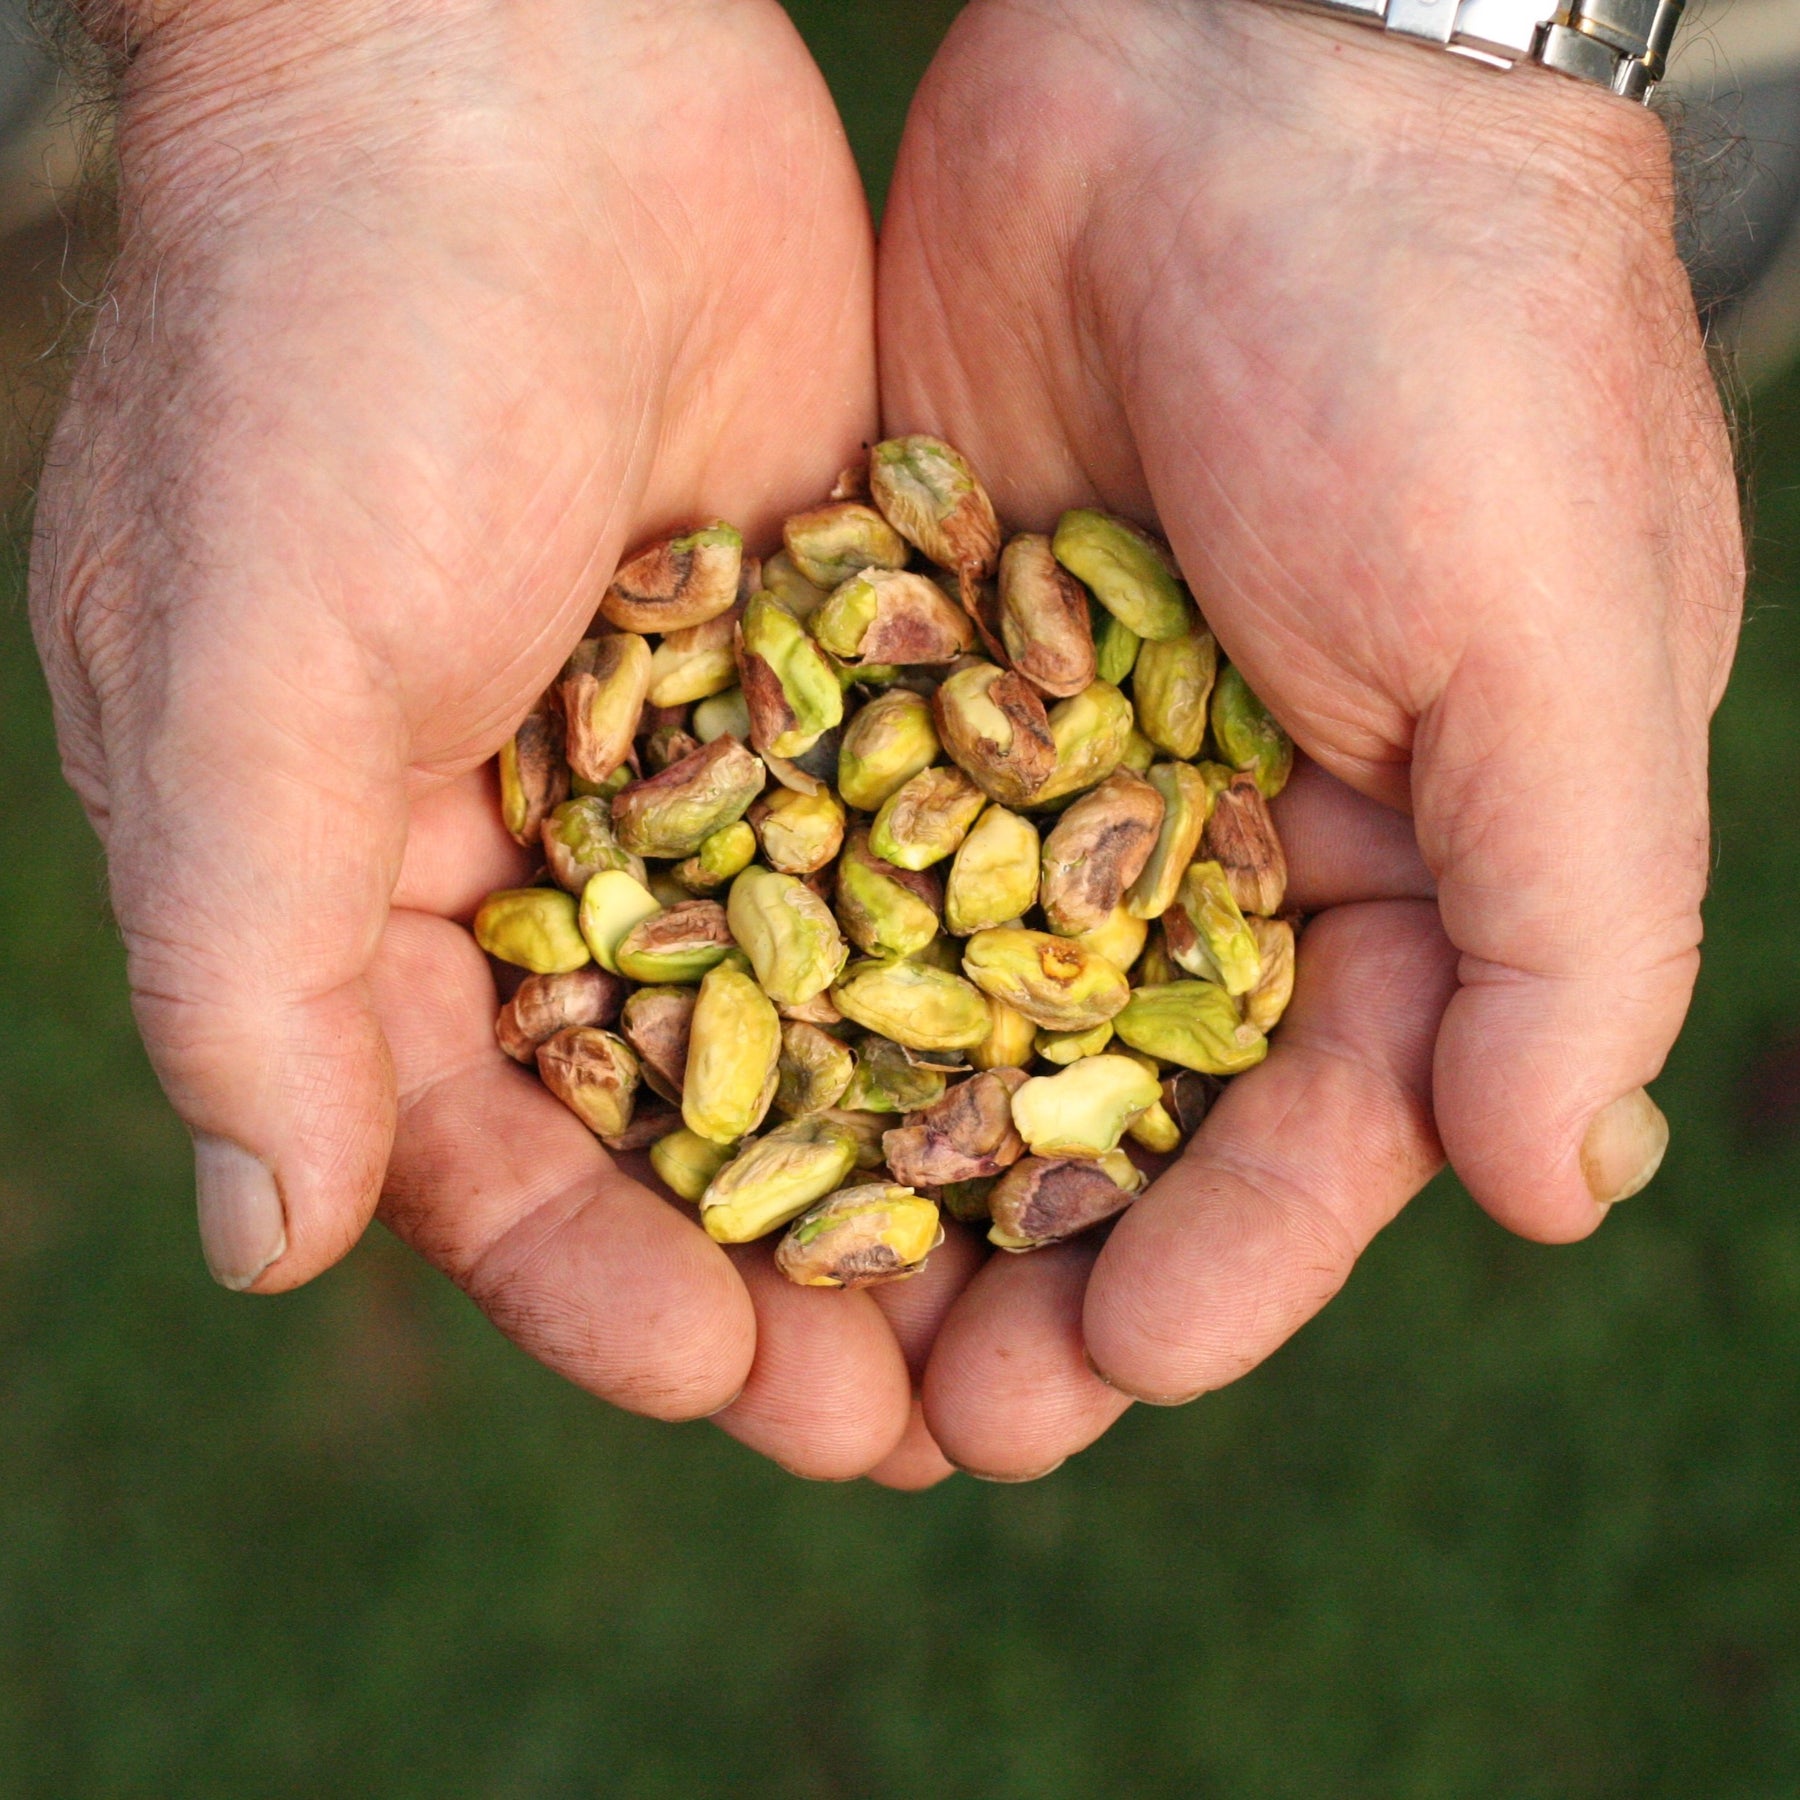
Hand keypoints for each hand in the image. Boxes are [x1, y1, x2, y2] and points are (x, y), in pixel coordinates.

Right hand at [31, 0, 934, 1479]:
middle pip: (680, 1126)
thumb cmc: (328, 358)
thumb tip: (272, 1244)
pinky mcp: (838, 669)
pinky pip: (929, 853)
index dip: (598, 1284)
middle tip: (922, 1423)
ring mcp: (707, 766)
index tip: (729, 1380)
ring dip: (925, 1161)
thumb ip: (247, 965)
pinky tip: (1109, 1076)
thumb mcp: (250, 672)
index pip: (487, 1151)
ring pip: (831, 1019)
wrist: (502, 70)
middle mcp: (543, 856)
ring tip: (1042, 1309)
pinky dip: (1004, 966)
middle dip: (792, 1276)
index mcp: (369, 890)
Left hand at [878, 0, 1742, 1476]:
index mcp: (1399, 874)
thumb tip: (1558, 1188)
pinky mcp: (905, 675)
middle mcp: (1214, 849)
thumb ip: (1578, 923)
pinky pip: (832, 860)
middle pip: (1111, 1115)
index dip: (1222, 1265)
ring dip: (877, 1176)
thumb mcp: (1560, 642)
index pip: (1315, 1128)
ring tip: (779, 1323)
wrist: (1240, 69)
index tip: (1109, 1372)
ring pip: (951, 1022)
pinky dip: (771, 980)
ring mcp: (1043, 769)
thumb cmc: (1446, 349)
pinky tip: (683, 1093)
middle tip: (926, 1424)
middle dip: (1029, 1271)